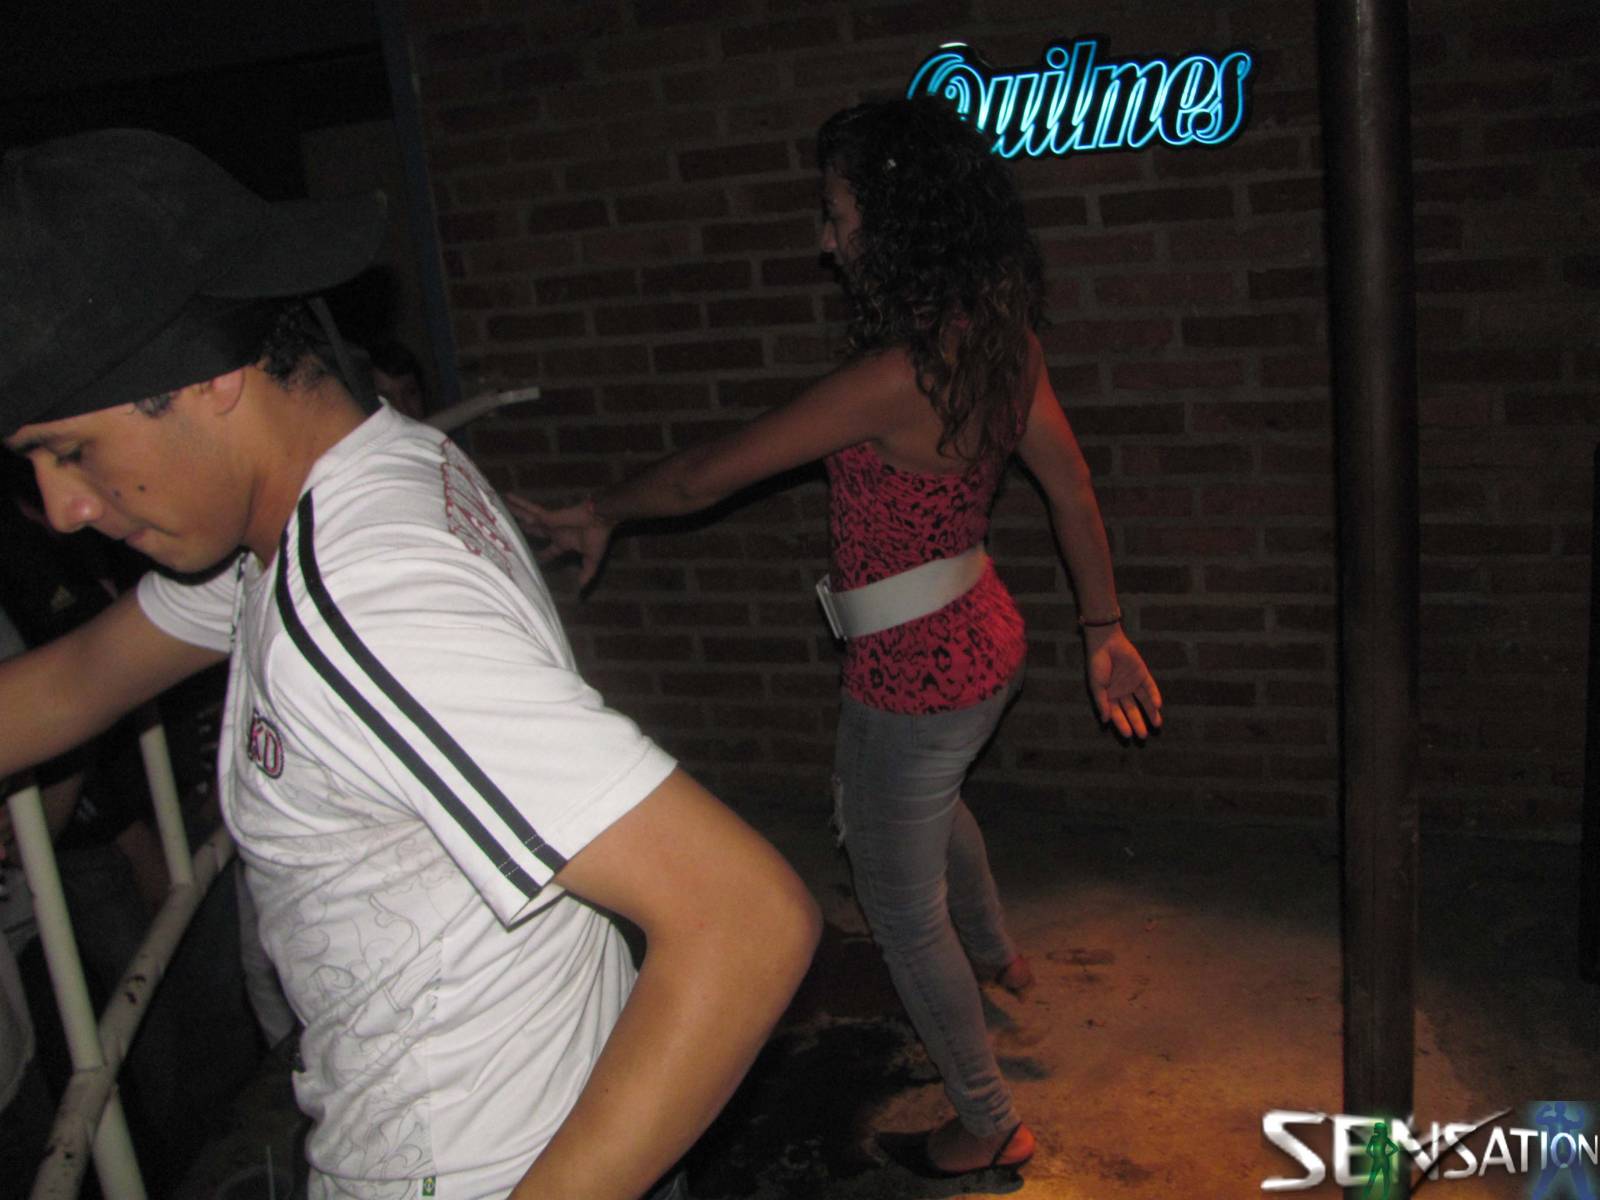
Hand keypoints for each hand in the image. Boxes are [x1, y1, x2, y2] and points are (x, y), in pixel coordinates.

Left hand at [504, 494, 614, 588]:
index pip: (550, 550)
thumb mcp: (592, 559)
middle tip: (509, 529)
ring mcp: (549, 522)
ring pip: (527, 517)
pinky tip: (508, 497)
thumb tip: (582, 588)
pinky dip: (519, 503)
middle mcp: (554, 531)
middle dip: (524, 529)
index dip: (542, 555)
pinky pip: (530, 509)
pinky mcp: (546, 515)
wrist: (600, 519)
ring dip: (516, 512)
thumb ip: (587, 572)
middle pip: (534, 530)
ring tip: (501, 507)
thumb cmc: (597, 537)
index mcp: (564, 541)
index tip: (535, 559)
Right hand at [1084, 624, 1162, 739]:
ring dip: (1150, 712)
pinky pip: (1150, 687)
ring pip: (1144, 701)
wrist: (1106, 643)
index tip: (1128, 735)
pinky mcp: (1142, 674)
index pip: (1117, 714)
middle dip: (1138, 722)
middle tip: (1143, 736)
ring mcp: (1133, 683)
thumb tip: (1105, 721)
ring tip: (1157, 724)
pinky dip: (1154, 696)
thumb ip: (1102, 702)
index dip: (1122, 724)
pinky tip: (1158, 706)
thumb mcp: (1096, 685)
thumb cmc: (1098, 664)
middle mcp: (1122, 692)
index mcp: (1109, 696)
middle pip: (1132, 710)